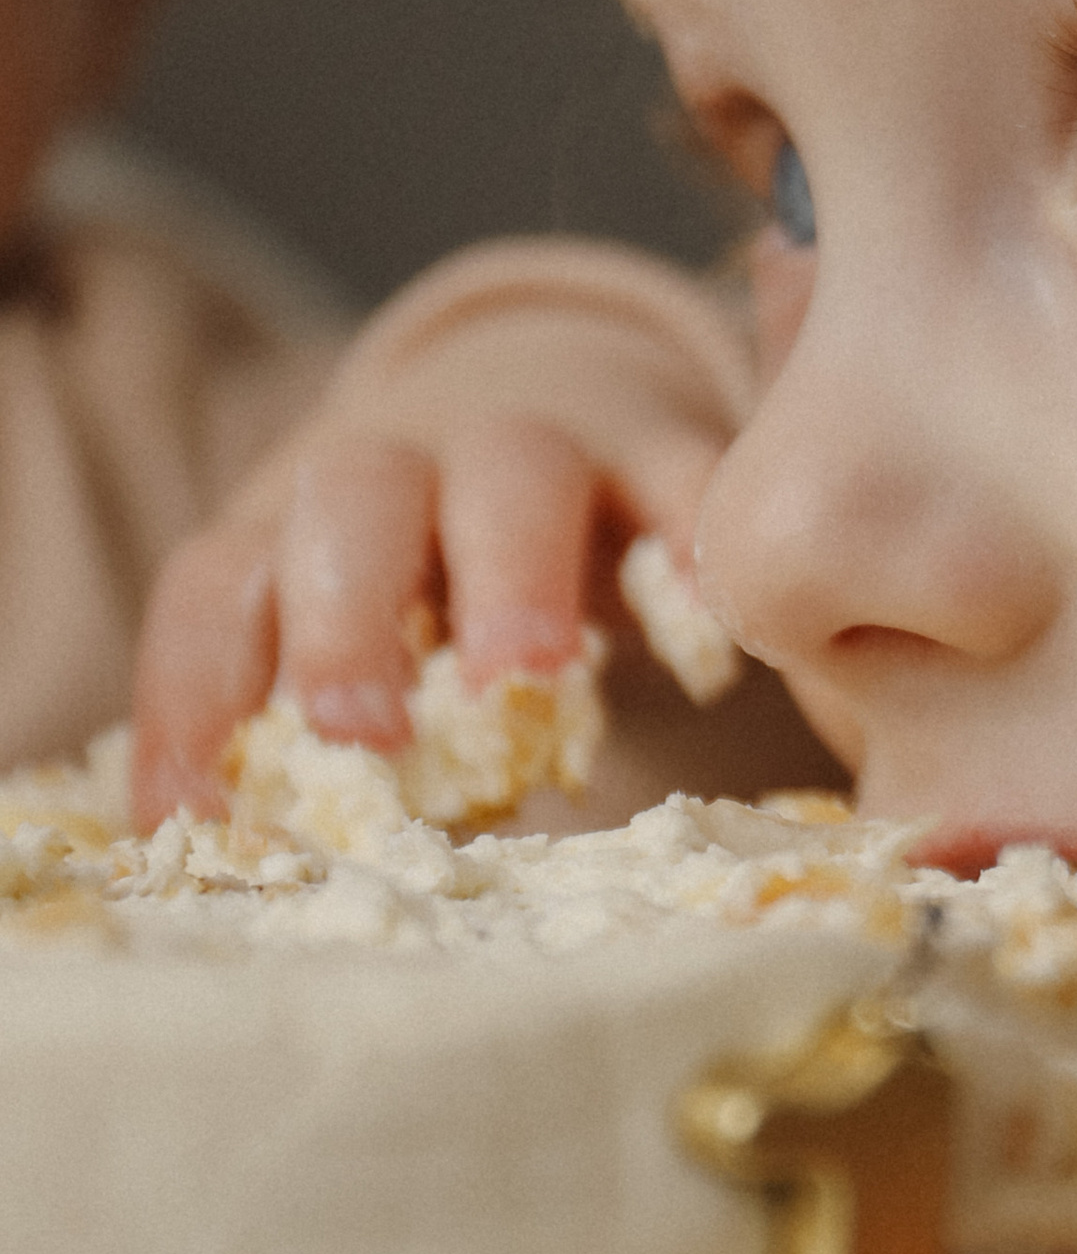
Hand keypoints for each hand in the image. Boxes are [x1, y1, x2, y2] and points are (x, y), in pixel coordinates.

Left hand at [131, 245, 748, 821]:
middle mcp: (401, 463)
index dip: (191, 697)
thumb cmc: (423, 570)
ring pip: (513, 470)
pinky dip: (691, 541)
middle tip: (360, 736)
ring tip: (529, 685)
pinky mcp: (656, 445)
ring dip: (510, 574)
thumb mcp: (349, 631)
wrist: (545, 381)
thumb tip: (246, 872)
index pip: (216, 589)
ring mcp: (536, 441)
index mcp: (291, 520)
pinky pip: (678, 474)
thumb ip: (311, 730)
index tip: (196, 819)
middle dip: (347, 616)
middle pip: (353, 502)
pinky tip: (708, 631)